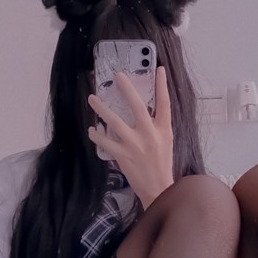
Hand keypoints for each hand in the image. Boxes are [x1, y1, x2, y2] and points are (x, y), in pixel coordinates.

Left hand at [87, 65, 173, 208]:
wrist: (159, 188)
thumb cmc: (161, 163)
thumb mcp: (165, 140)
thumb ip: (156, 124)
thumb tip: (142, 108)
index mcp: (163, 129)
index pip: (164, 103)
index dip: (162, 85)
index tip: (159, 69)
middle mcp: (149, 134)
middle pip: (137, 106)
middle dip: (126, 89)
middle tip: (117, 76)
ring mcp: (135, 145)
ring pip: (115, 122)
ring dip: (101, 109)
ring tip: (92, 98)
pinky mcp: (123, 155)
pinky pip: (105, 142)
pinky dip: (97, 135)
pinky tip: (92, 130)